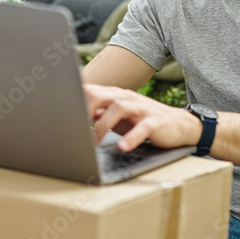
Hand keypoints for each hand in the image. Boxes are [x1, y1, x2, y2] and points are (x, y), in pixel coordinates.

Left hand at [84, 84, 202, 151]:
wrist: (178, 125)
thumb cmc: (142, 121)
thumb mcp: (118, 118)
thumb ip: (98, 115)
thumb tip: (74, 115)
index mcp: (115, 97)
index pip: (91, 92)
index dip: (75, 100)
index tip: (61, 113)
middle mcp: (127, 99)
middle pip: (102, 95)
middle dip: (86, 108)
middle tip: (75, 126)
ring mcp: (142, 109)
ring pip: (120, 107)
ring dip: (104, 124)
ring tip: (95, 141)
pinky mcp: (155, 123)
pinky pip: (143, 128)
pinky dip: (131, 137)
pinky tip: (122, 146)